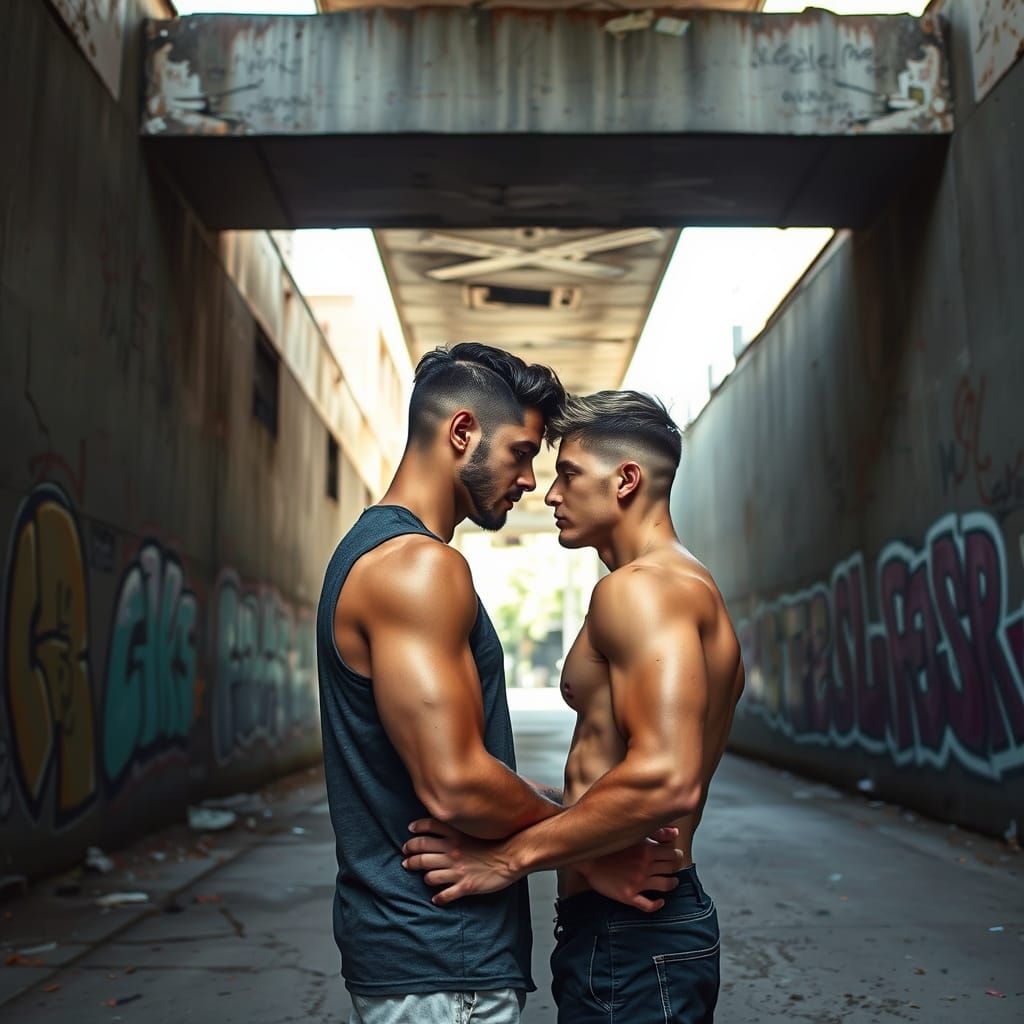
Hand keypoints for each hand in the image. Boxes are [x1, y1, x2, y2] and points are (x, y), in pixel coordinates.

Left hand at [401, 818, 521, 904]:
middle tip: (406, 857)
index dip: (417, 829)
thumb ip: (463, 825)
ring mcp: (457, 870)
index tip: (410, 832)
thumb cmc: (499, 841)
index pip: (429, 827)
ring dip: (422, 875)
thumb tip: (452, 822)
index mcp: (456, 835)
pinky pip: (445, 895)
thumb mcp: (477, 827)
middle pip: (422, 851)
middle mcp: (452, 851)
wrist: (513, 856)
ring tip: (420, 876)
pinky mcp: (465, 886)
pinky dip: (438, 898)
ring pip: (428, 874)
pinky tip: (436, 899)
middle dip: (410, 854)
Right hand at [578, 828, 684, 911]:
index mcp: (647, 850)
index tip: (674, 855)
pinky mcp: (628, 896)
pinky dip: (657, 904)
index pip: (673, 855)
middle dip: (674, 868)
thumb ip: (656, 832)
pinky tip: (660, 901)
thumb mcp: (632, 834)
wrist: (587, 858)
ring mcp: (637, 883)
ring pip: (665, 886)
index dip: (676, 855)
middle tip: (673, 868)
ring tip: (671, 882)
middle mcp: (645, 867)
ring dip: (671, 884)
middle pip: (671, 869)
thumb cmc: (609, 844)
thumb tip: (676, 832)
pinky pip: (649, 905)